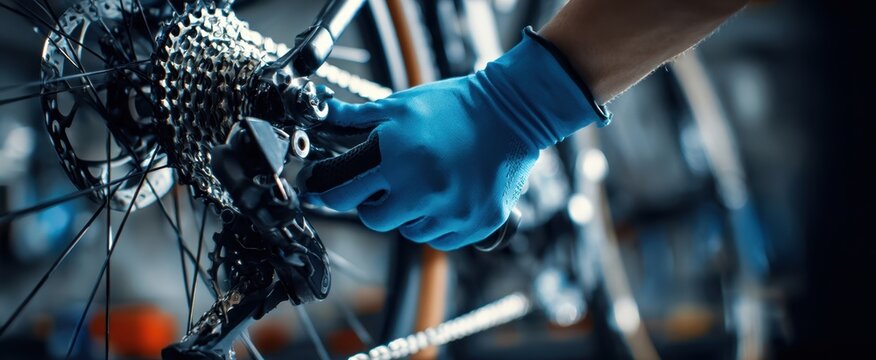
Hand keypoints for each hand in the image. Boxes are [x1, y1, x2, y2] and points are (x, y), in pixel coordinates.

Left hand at [298, 28, 606, 249]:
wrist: (514, 111)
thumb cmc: (456, 105)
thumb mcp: (403, 104)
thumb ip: (361, 118)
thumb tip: (328, 117)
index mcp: (396, 156)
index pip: (343, 193)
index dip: (330, 193)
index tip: (327, 190)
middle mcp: (422, 188)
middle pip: (374, 219)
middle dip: (373, 203)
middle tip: (387, 184)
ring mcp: (451, 209)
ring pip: (409, 231)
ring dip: (409, 213)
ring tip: (427, 183)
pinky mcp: (476, 223)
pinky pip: (441, 238)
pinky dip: (438, 222)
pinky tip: (447, 196)